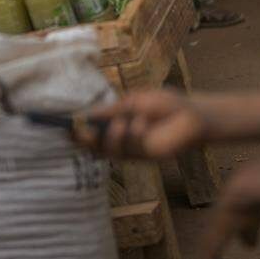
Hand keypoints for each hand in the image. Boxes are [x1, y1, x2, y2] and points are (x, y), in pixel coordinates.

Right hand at [76, 89, 208, 159]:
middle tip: (82, 132)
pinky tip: (142, 122)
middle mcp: (123, 139)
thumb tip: (87, 115)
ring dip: (112, 137)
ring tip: (122, 122)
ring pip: (111, 151)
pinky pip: (131, 149)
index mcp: (118, 124)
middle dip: (87, 141)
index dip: (78, 132)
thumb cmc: (166, 104)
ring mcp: (134, 149)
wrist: (192, 113)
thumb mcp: (134, 102)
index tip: (67, 126)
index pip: (93, 131)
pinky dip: (133, 134)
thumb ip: (113, 110)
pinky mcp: (146, 156)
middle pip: (96, 148)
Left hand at [198, 170, 259, 258]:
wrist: (249, 189)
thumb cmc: (252, 201)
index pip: (209, 249)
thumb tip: (249, 247)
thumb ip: (249, 232)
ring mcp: (209, 234)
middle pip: (204, 257)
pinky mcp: (212, 239)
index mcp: (217, 226)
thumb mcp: (252, 221)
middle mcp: (209, 230)